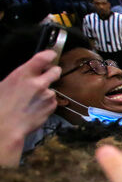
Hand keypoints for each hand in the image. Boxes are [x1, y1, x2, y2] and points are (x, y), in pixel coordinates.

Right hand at [0, 50, 59, 165]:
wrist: (6, 126)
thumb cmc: (1, 106)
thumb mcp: (4, 85)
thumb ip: (20, 78)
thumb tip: (27, 76)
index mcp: (23, 74)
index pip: (43, 57)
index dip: (49, 55)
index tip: (51, 55)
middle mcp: (38, 83)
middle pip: (55, 71)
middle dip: (53, 72)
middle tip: (49, 75)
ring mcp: (47, 95)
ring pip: (52, 90)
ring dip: (46, 93)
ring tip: (33, 101)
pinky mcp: (51, 106)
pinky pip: (52, 102)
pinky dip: (46, 104)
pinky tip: (35, 109)